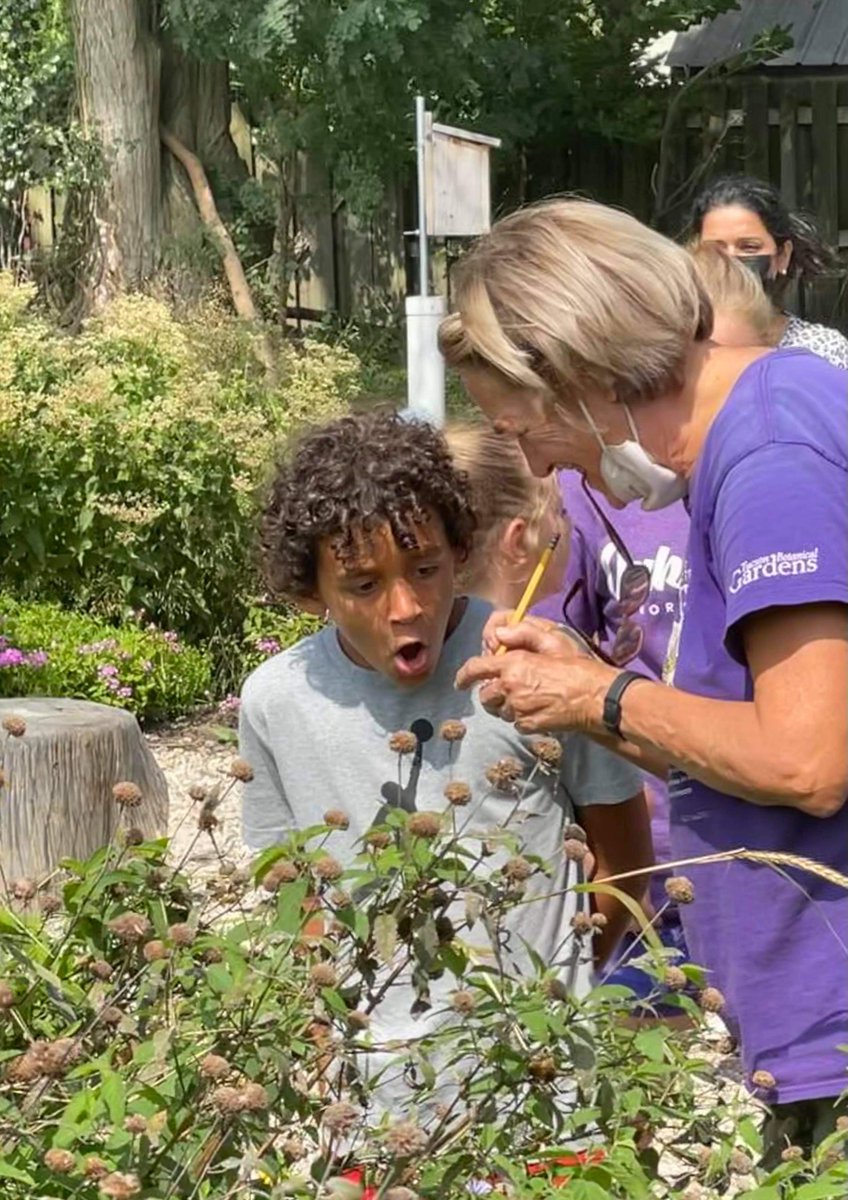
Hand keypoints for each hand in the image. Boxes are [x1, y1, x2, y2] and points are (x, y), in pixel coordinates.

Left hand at [456, 619, 616, 733]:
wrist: (596, 698)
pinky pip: (515, 723)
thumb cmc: (577, 667)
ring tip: (525, 698)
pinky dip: (520, 717)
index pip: (476, 668)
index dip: (464, 675)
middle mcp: (511, 687)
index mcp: (513, 664)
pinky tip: (536, 709)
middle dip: (490, 692)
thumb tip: (499, 634)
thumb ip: (523, 633)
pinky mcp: (529, 725)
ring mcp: (519, 709)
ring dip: (506, 705)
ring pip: (500, 710)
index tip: (460, 681)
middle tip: (505, 688)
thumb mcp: (552, 641)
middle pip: (485, 695)